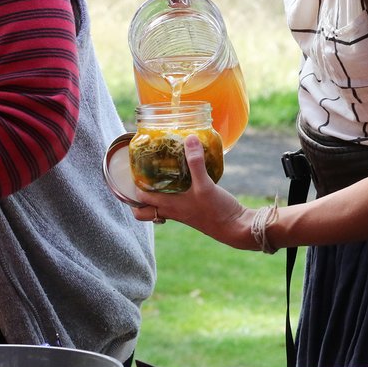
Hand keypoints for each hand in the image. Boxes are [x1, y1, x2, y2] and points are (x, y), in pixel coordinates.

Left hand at [130, 134, 256, 249]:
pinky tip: (182, 179)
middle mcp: (171, 211)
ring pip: (157, 208)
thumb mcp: (205, 185)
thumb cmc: (216, 211)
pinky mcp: (192, 211)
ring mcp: (181, 212)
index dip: (132, 185)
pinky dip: (172, 194)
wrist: (235, 228)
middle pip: (143, 210)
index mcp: (168, 205)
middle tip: (141, 176)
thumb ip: (196, 163)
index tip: (132, 167)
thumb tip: (189, 139)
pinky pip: (173, 204)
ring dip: (154, 195)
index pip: (139, 199)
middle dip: (137, 196)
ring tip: (158, 176)